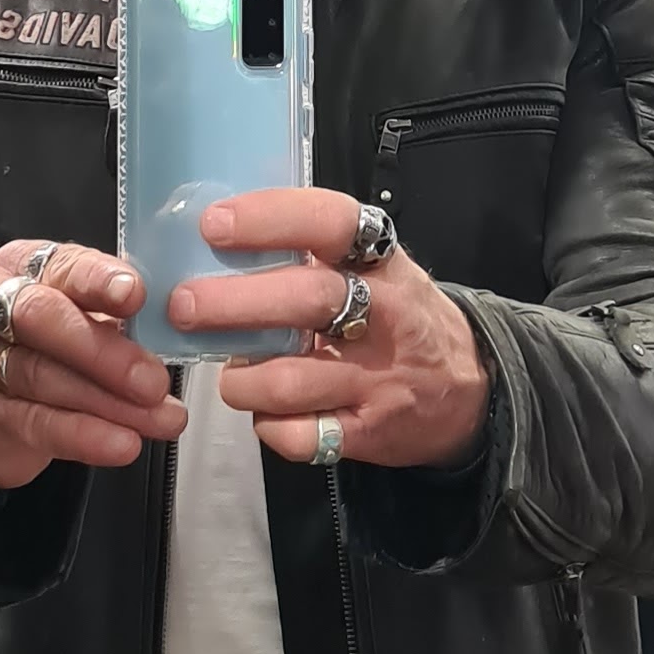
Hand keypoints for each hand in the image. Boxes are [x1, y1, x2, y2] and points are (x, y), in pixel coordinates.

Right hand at [0, 239, 186, 491]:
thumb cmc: (37, 352)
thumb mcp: (70, 320)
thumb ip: (109, 317)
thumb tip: (172, 331)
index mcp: (24, 268)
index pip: (61, 265)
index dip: (98, 280)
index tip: (136, 297)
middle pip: (43, 320)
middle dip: (105, 351)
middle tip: (154, 382)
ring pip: (42, 377)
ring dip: (109, 403)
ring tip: (158, 420)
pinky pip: (33, 422)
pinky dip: (83, 436)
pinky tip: (120, 443)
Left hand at [169, 187, 490, 469]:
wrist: (470, 388)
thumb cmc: (399, 316)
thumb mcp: (377, 267)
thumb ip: (314, 253)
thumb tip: (218, 239)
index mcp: (382, 261)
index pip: (331, 223)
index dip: (270, 219)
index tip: (215, 225)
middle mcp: (385, 314)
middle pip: (306, 300)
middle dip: (233, 303)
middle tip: (183, 306)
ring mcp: (378, 378)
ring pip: (291, 379)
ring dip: (242, 378)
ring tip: (229, 372)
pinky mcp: (369, 432)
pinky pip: (302, 435)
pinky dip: (270, 425)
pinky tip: (267, 411)